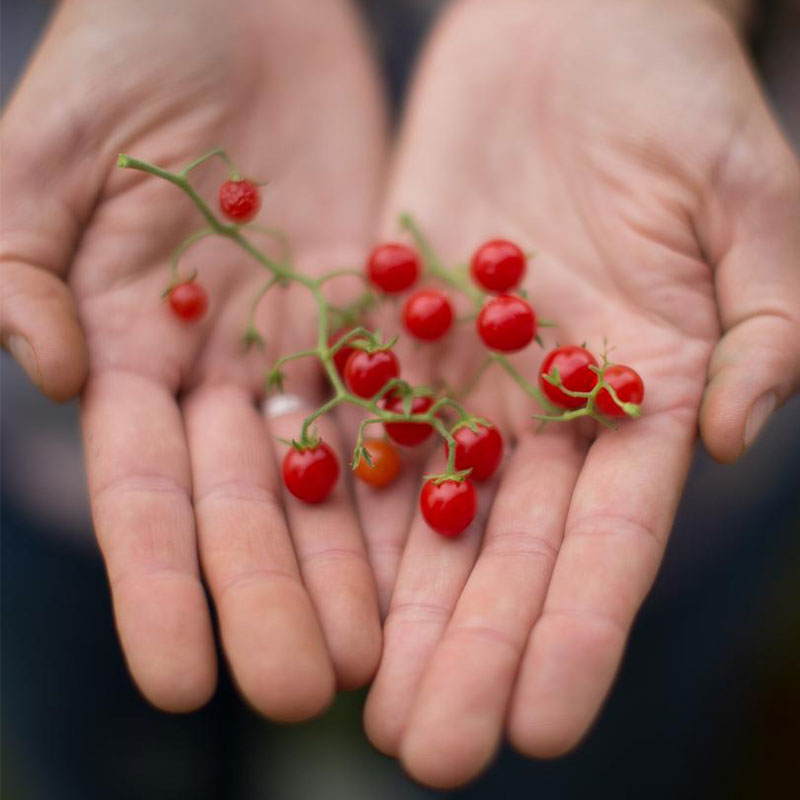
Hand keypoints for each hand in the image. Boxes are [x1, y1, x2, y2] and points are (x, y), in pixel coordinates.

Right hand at [0, 0, 385, 716]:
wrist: (242, 3)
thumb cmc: (128, 54)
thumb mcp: (45, 145)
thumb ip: (14, 255)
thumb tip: (46, 373)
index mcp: (133, 343)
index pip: (148, 488)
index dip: (160, 584)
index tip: (182, 682)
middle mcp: (223, 365)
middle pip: (249, 504)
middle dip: (269, 597)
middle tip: (303, 695)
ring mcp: (306, 344)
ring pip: (333, 475)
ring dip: (348, 567)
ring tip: (372, 658)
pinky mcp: (380, 310)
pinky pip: (402, 401)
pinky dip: (415, 475)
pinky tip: (439, 549)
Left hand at [359, 0, 799, 785]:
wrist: (574, 28)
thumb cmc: (678, 96)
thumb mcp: (748, 196)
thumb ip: (764, 320)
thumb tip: (739, 440)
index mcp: (643, 392)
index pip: (609, 539)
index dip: (576, 633)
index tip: (540, 728)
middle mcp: (547, 404)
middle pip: (505, 549)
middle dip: (470, 652)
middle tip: (428, 753)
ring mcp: (465, 370)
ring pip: (423, 508)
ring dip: (397, 606)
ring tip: (363, 701)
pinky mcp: (395, 323)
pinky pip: (358, 419)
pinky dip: (335, 497)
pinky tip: (308, 576)